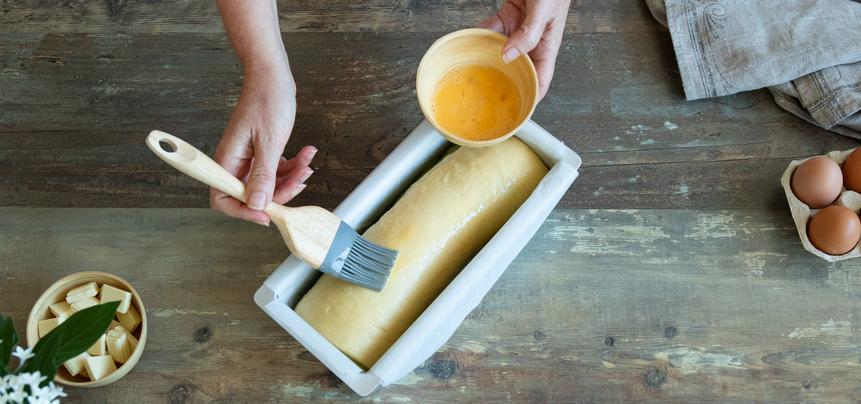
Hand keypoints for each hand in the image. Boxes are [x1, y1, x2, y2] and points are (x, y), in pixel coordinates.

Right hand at [211, 67, 316, 225]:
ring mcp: (249, 157)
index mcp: (228, 160)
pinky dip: (292, 166)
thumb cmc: (267, 101)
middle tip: (299, 180)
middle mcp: (236, 161)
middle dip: (279, 192)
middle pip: (252, 194)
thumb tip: (256, 204)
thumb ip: (263, 175)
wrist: (273, 76)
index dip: (243, 211)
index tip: (267, 215)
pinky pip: (276, 170)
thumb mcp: (268, 141)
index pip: (224, 198)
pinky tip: (305, 154)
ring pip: (268, 183)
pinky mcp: (262, 151)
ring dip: (290, 178)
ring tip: (306, 164)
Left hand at [481, 0, 570, 99]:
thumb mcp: (543, 12)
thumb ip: (528, 34)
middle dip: (504, 80)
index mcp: (547, 45)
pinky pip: (493, 29)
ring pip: (501, 50)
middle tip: (488, 94)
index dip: (532, 96)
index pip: (541, 79)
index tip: (520, 112)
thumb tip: (509, 56)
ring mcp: (519, 29)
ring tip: (476, 67)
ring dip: (488, 56)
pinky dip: (483, 34)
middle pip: (517, 68)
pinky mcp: (509, 16)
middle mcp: (532, 41)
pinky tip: (474, 39)